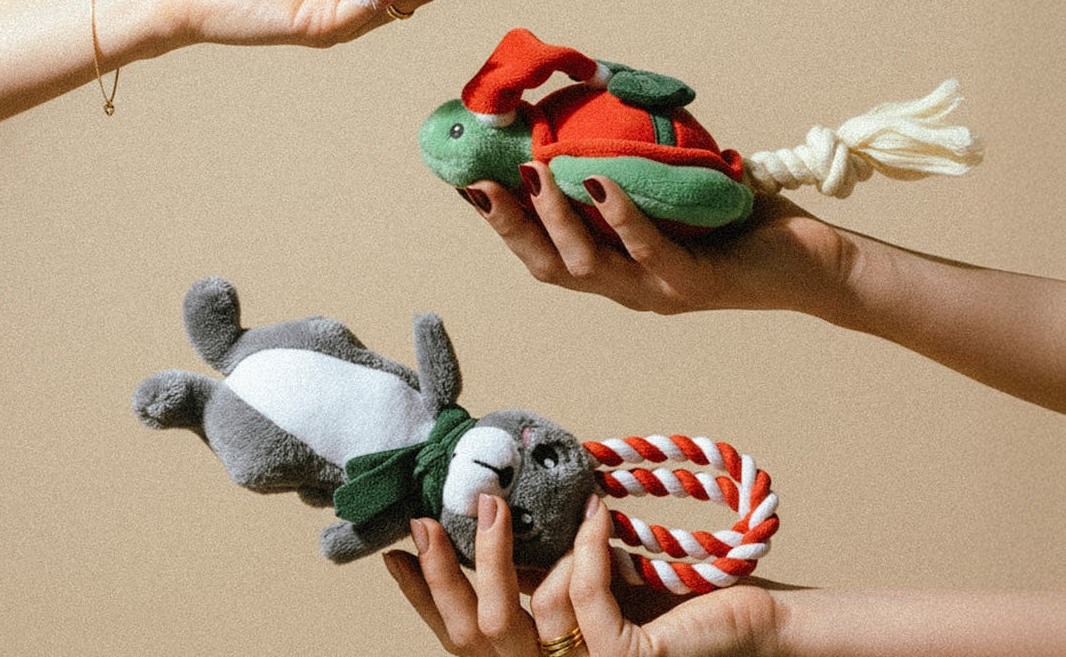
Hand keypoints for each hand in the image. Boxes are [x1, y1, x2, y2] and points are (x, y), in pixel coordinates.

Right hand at [385, 494, 784, 656]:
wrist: (750, 621)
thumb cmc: (671, 596)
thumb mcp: (588, 576)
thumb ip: (545, 565)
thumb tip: (495, 513)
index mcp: (541, 651)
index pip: (466, 632)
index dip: (425, 597)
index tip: (392, 554)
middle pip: (475, 634)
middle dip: (443, 575)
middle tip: (423, 521)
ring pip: (523, 613)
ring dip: (507, 551)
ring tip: (503, 500)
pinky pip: (584, 599)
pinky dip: (584, 550)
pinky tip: (593, 513)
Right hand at [457, 163, 848, 315]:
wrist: (813, 262)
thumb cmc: (739, 219)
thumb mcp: (673, 186)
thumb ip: (632, 163)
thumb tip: (593, 103)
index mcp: (615, 267)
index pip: (543, 253)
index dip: (503, 223)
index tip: (468, 185)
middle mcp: (627, 287)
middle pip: (549, 267)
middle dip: (510, 226)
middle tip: (480, 183)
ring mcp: (659, 290)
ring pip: (587, 266)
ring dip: (554, 218)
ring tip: (534, 172)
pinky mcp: (695, 285)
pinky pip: (649, 252)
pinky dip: (622, 216)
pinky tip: (602, 183)